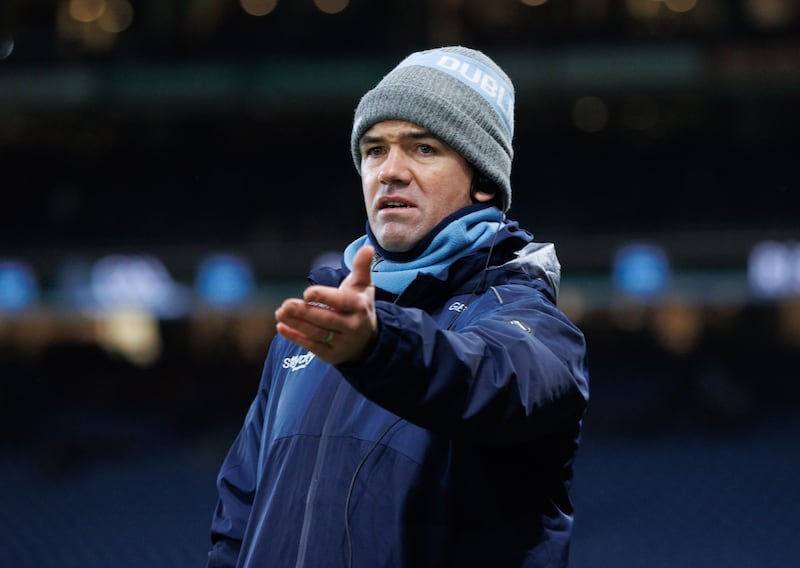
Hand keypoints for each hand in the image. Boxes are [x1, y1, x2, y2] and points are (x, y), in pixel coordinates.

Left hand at [274, 245, 376, 363]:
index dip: (324, 297)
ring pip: (316, 334)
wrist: (368, 341)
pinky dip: (295, 337)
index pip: (341, 302)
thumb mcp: (363, 287)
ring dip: (296, 324)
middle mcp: (353, 326)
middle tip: (285, 304)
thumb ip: (362, 268)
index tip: (307, 293)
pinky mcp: (332, 355)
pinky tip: (281, 327)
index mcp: (359, 307)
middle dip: (304, 312)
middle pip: (326, 319)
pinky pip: (311, 346)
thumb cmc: (360, 306)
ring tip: (279, 313)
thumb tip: (367, 248)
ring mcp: (342, 343)